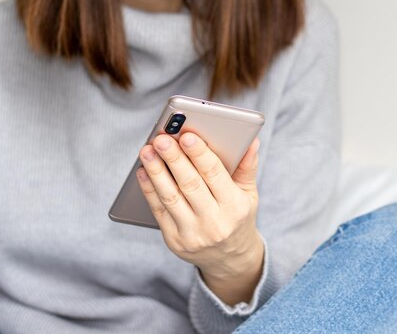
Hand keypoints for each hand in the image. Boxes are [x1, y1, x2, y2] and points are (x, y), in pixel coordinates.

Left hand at [136, 132, 263, 303]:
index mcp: (235, 207)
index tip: (187, 135)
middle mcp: (214, 222)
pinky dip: (149, 189)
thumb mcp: (249, 194)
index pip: (215, 175)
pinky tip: (143, 171)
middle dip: (174, 159)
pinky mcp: (174, 241)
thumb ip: (248, 166)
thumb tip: (252, 141)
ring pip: (170, 197)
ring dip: (156, 171)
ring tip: (147, 151)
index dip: (200, 154)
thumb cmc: (238, 218)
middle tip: (161, 139)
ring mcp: (192, 234)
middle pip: (190, 185)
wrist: (229, 260)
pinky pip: (159, 211)